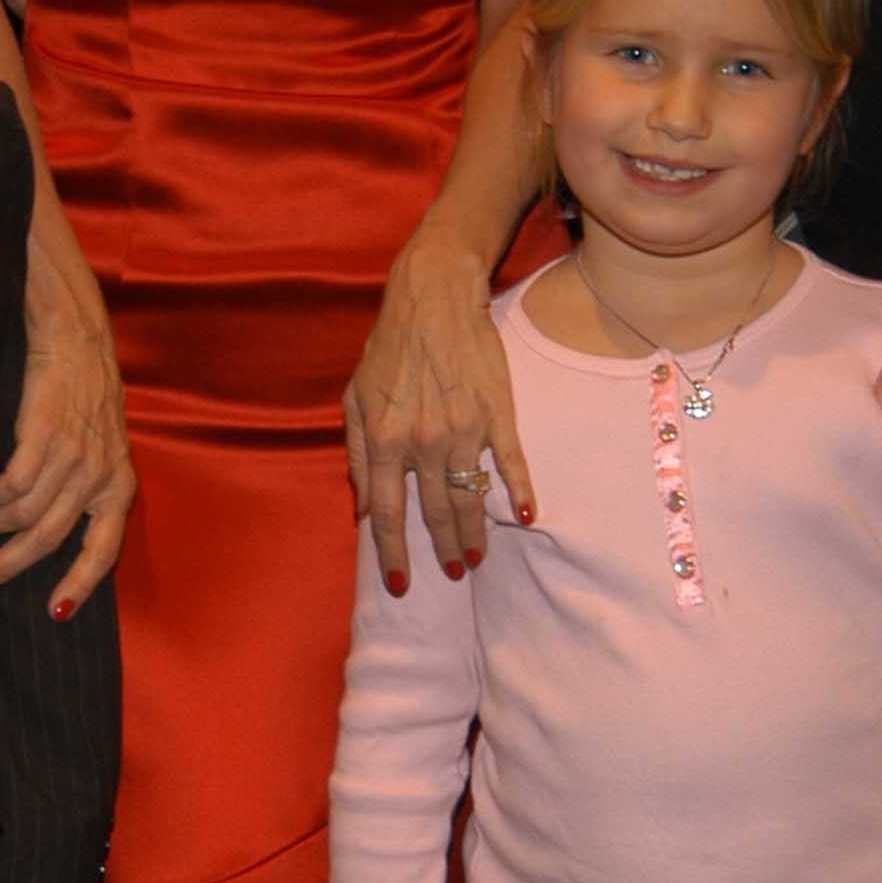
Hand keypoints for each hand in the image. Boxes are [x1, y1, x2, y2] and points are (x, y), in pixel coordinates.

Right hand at [0, 250, 134, 615]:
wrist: (76, 338)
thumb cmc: (84, 398)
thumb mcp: (101, 449)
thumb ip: (85, 492)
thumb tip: (46, 539)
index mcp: (120, 487)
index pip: (103, 551)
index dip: (78, 586)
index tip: (53, 613)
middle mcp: (100, 476)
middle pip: (49, 539)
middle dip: (9, 565)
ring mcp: (73, 454)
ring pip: (24, 513)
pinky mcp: (44, 432)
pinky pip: (12, 482)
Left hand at [345, 225, 532, 587]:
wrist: (433, 297)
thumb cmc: (388, 348)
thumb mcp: (354, 397)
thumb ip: (354, 453)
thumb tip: (362, 507)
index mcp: (383, 440)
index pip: (387, 513)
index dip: (392, 554)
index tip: (399, 585)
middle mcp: (422, 441)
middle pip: (433, 513)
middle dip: (443, 551)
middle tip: (452, 573)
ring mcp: (462, 430)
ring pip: (469, 497)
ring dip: (474, 533)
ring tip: (476, 558)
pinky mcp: (496, 414)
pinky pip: (511, 462)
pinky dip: (521, 491)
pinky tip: (527, 516)